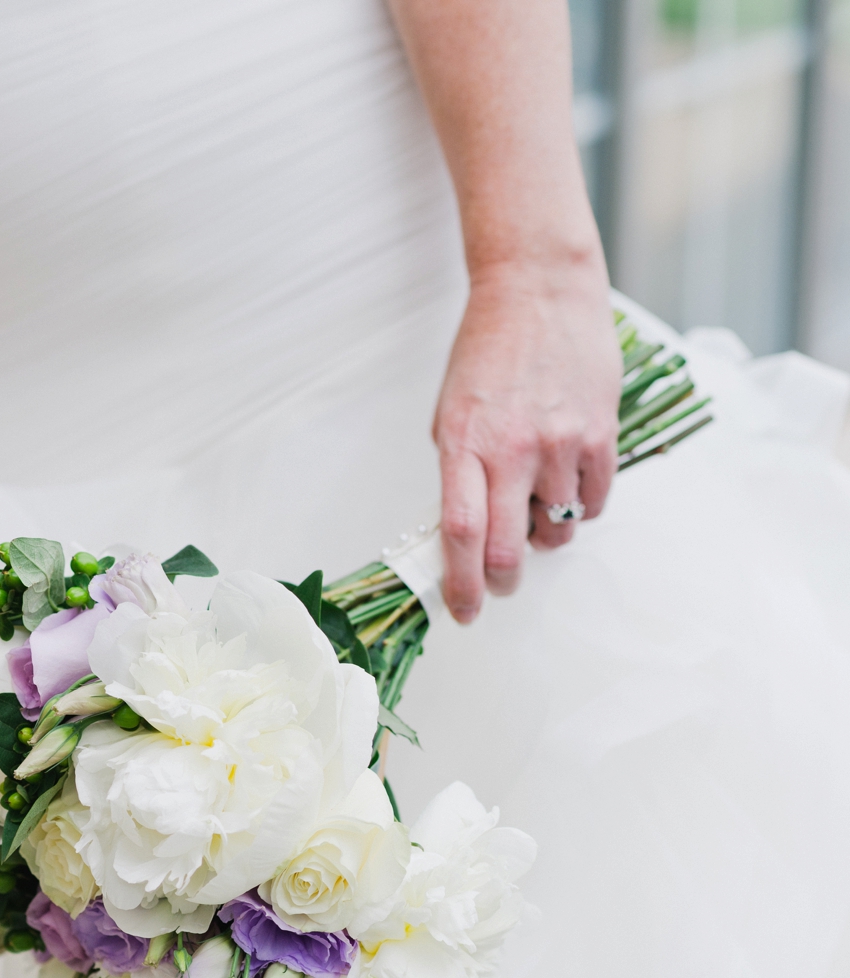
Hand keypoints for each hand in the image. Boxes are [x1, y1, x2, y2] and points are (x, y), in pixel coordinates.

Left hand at [433, 258, 619, 622]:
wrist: (540, 291)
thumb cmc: (487, 351)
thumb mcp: (451, 413)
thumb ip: (459, 471)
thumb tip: (464, 532)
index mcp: (463, 445)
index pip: (460, 534)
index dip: (461, 584)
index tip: (463, 611)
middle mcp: (513, 449)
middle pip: (509, 547)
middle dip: (502, 580)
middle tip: (498, 584)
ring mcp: (561, 442)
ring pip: (558, 528)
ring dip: (544, 533)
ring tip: (533, 505)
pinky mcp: (601, 433)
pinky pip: (594, 500)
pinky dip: (579, 507)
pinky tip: (565, 483)